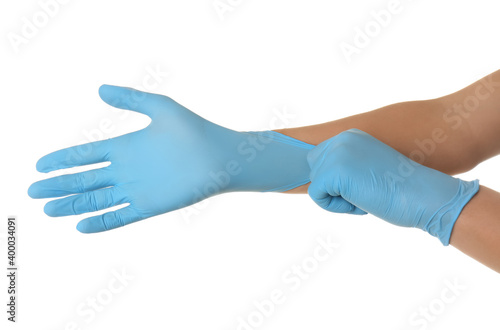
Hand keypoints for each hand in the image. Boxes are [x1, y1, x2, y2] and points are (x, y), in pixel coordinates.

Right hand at [28, 85, 312, 232]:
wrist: (221, 156)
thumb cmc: (194, 130)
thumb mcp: (160, 107)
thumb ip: (131, 98)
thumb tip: (99, 89)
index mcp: (126, 146)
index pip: (86, 155)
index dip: (63, 160)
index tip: (40, 164)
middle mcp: (127, 169)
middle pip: (85, 180)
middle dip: (59, 185)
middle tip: (34, 191)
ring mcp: (137, 188)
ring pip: (97, 200)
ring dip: (72, 205)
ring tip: (48, 209)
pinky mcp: (150, 205)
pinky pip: (120, 215)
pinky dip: (101, 221)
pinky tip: (81, 226)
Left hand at [307, 129, 478, 244]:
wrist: (424, 196)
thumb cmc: (402, 190)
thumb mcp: (368, 168)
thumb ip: (347, 165)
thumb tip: (320, 177)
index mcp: (351, 136)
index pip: (321, 159)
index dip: (338, 180)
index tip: (365, 184)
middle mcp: (342, 139)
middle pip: (315, 170)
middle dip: (333, 187)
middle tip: (364, 191)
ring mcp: (337, 153)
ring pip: (316, 183)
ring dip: (337, 198)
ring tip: (366, 195)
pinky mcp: (333, 172)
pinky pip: (317, 196)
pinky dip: (336, 207)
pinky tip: (361, 203)